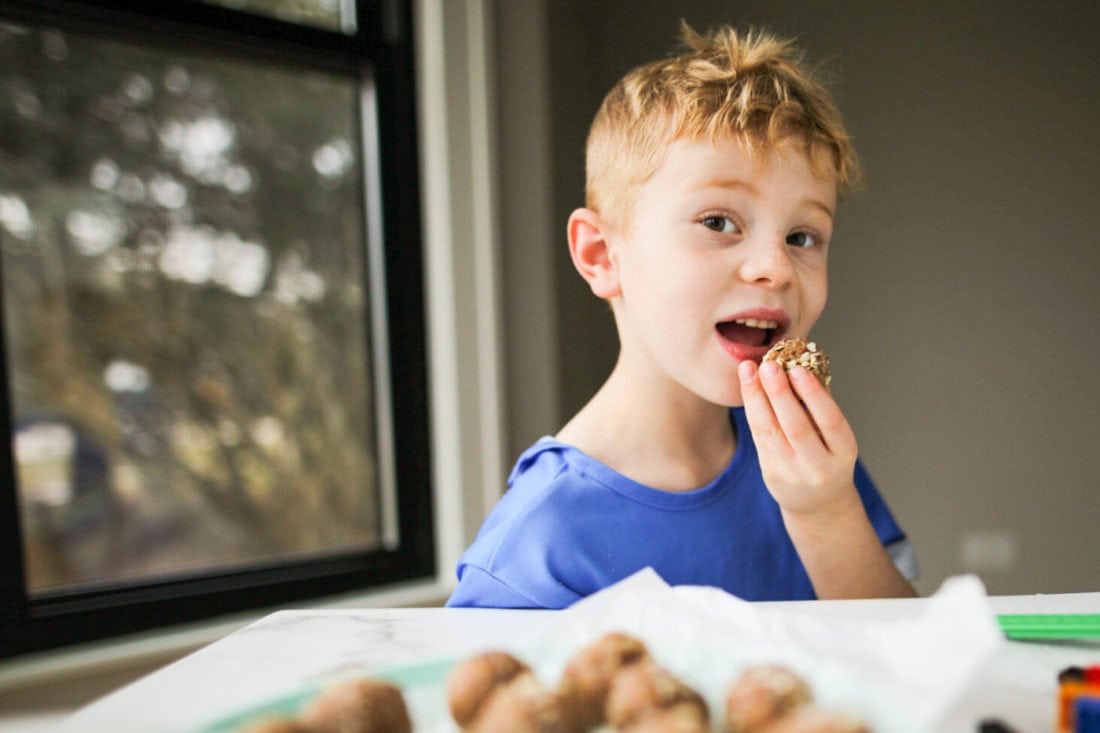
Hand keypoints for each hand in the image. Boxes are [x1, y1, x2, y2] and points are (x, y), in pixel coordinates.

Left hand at [737, 359, 859, 516]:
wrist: (818, 503)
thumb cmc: (829, 457)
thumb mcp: (836, 438)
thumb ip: (822, 407)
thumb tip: (804, 363)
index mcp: (844, 453)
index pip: (830, 421)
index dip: (814, 394)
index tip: (798, 368)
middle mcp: (819, 466)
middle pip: (796, 426)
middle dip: (779, 393)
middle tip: (768, 364)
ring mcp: (792, 472)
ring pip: (770, 430)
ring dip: (757, 396)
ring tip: (750, 369)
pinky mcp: (771, 472)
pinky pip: (758, 436)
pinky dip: (752, 408)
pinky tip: (749, 387)